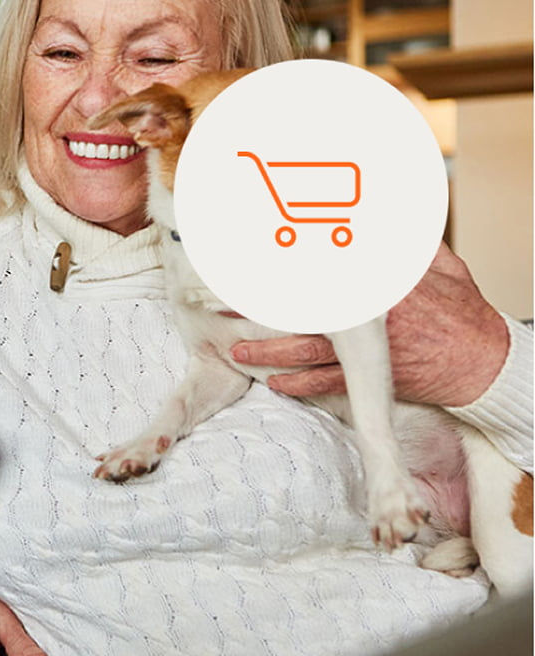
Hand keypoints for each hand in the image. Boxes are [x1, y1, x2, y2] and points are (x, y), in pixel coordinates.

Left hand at [231, 243, 508, 406]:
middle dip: (266, 304)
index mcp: (384, 282)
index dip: (295, 261)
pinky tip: (276, 382)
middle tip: (228, 301)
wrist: (485, 363)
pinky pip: (325, 382)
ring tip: (239, 350)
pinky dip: (299, 384)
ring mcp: (368, 349)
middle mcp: (370, 314)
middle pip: (306, 307)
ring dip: (269, 351)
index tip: (261, 253)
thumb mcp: (441, 266)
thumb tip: (389, 215)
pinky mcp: (371, 378)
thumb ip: (410, 243)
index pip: (334, 265)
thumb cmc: (463, 313)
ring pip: (306, 348)